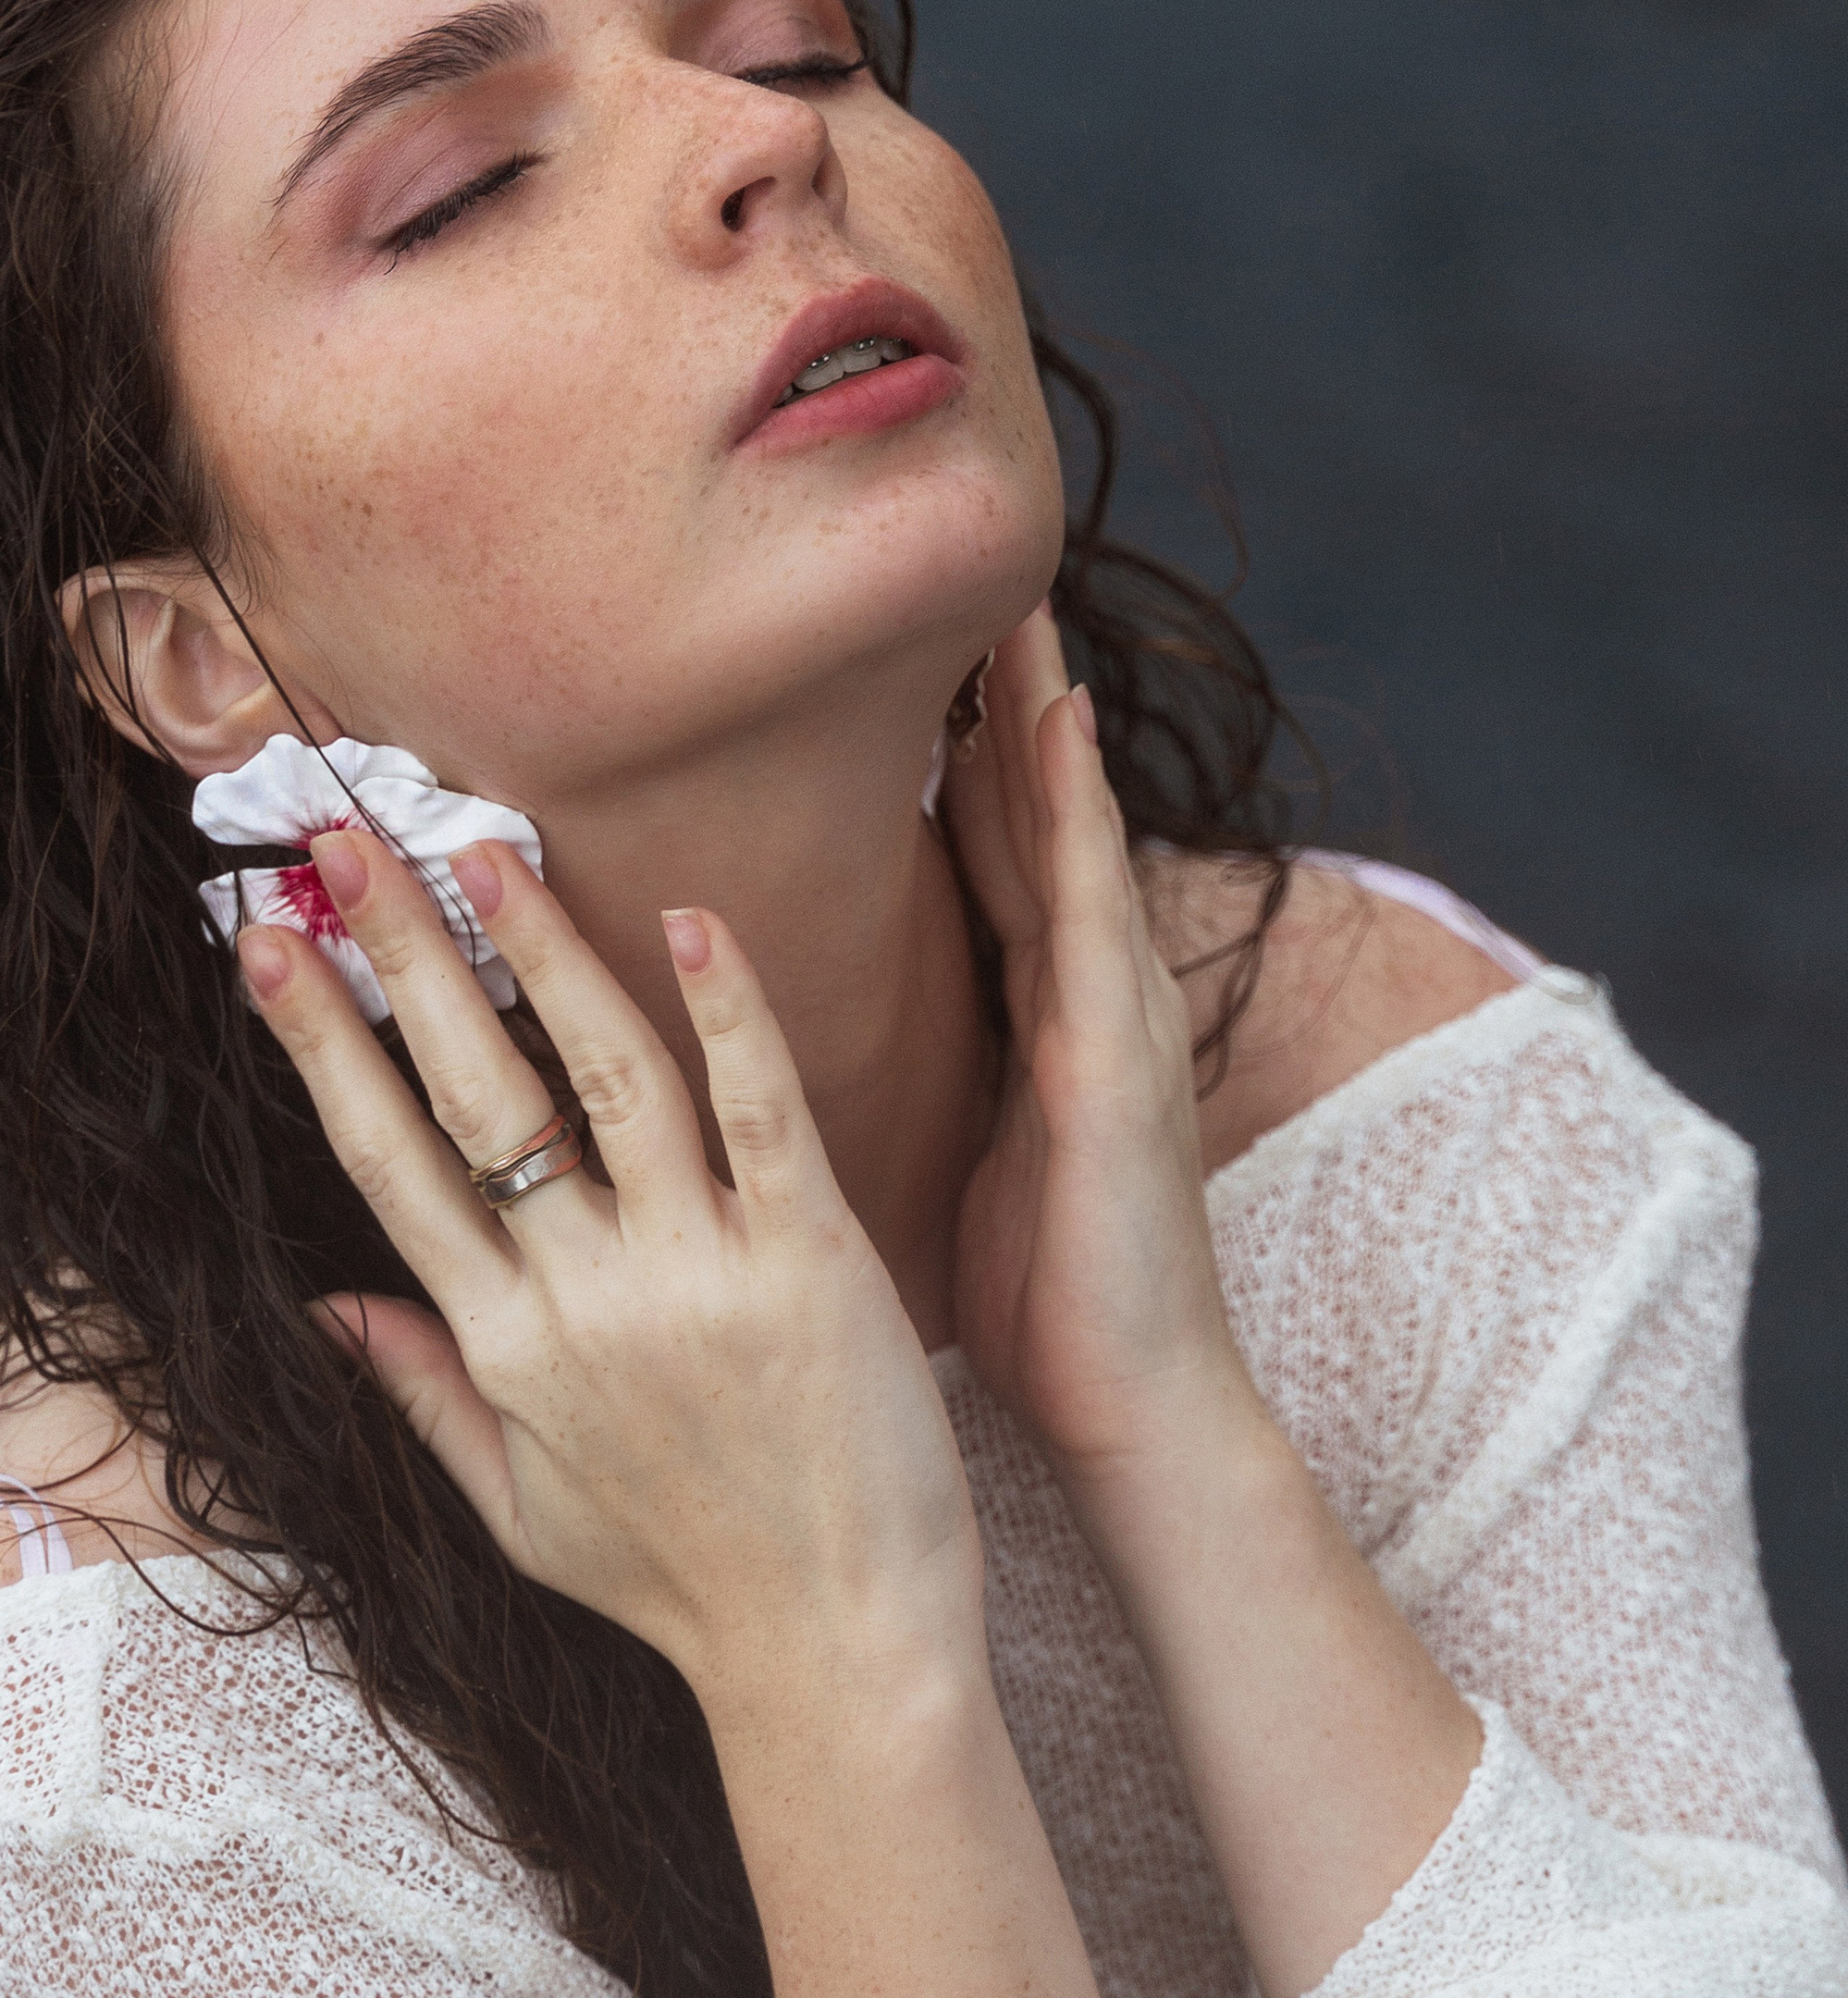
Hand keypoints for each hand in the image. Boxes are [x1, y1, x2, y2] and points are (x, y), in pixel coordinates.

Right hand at [238, 830, 984, 1726]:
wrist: (837, 1658)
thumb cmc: (682, 1586)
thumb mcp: (518, 1511)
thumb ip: (422, 1394)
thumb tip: (325, 1304)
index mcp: (503, 1345)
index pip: (388, 1161)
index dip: (322, 1042)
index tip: (268, 944)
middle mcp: (580, 1296)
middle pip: (471, 1092)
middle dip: (402, 956)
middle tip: (347, 842)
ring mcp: (695, 1272)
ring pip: (601, 1074)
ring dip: (542, 949)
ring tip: (488, 848)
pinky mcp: (810, 1260)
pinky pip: (759, 1112)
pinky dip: (727, 1012)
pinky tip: (691, 916)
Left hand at [942, 606, 1267, 1481]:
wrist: (1136, 1408)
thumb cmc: (1048, 1301)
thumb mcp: (973, 1159)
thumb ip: (945, 1077)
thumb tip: (862, 1043)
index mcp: (1044, 1021)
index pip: (995, 861)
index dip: (967, 763)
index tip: (930, 668)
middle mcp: (1086, 1000)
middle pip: (1033, 824)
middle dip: (1007, 710)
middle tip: (975, 589)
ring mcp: (1113, 1022)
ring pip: (1068, 839)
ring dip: (1043, 724)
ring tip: (1015, 613)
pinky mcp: (1118, 1062)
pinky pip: (1087, 910)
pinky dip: (1072, 813)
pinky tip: (1055, 730)